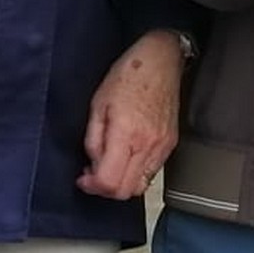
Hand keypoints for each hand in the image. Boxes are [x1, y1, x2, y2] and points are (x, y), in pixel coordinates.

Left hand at [79, 30, 184, 198]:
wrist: (161, 60)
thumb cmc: (128, 75)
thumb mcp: (98, 104)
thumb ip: (93, 139)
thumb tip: (92, 165)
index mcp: (127, 133)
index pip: (109, 181)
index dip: (91, 185)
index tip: (82, 178)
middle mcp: (148, 145)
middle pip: (125, 191)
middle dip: (105, 189)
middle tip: (92, 175)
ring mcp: (162, 147)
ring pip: (140, 187)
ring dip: (121, 184)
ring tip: (109, 165)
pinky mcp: (170, 145)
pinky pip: (151, 173)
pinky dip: (135, 174)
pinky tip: (126, 158)